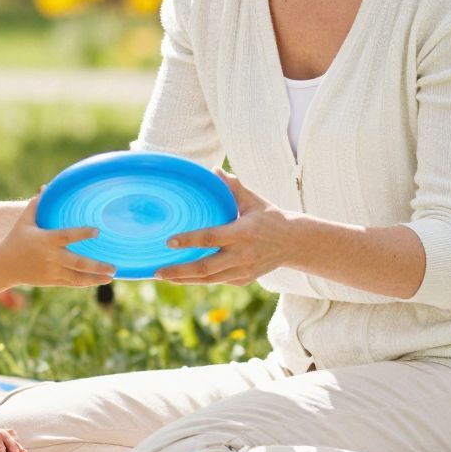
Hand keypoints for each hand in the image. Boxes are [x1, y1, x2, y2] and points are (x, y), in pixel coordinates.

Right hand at [0, 196, 114, 286]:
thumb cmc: (16, 239)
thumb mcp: (24, 221)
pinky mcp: (52, 281)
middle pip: (77, 262)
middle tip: (113, 265)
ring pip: (77, 277)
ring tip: (112, 276)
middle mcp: (50, 257)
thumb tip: (47, 186)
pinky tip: (100, 280)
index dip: (82, 233)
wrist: (4, 266)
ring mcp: (52, 271)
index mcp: (45, 240)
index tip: (97, 231)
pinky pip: (72, 283)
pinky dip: (86, 283)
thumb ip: (37, 204)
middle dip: (96, 266)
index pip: (66, 236)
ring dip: (95, 278)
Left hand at [154, 172, 294, 284]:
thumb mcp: (253, 200)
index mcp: (243, 232)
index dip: (189, 241)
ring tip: (162, 276)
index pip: (211, 238)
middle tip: (156, 271)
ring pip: (208, 279)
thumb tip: (212, 170)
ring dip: (184, 279)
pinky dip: (198, 279)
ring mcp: (243, 271)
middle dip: (179, 271)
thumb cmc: (269, 217)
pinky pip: (216, 281)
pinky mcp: (243, 280)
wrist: (293, 243)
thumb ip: (233, 187)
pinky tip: (181, 276)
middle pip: (205, 267)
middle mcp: (242, 255)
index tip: (169, 241)